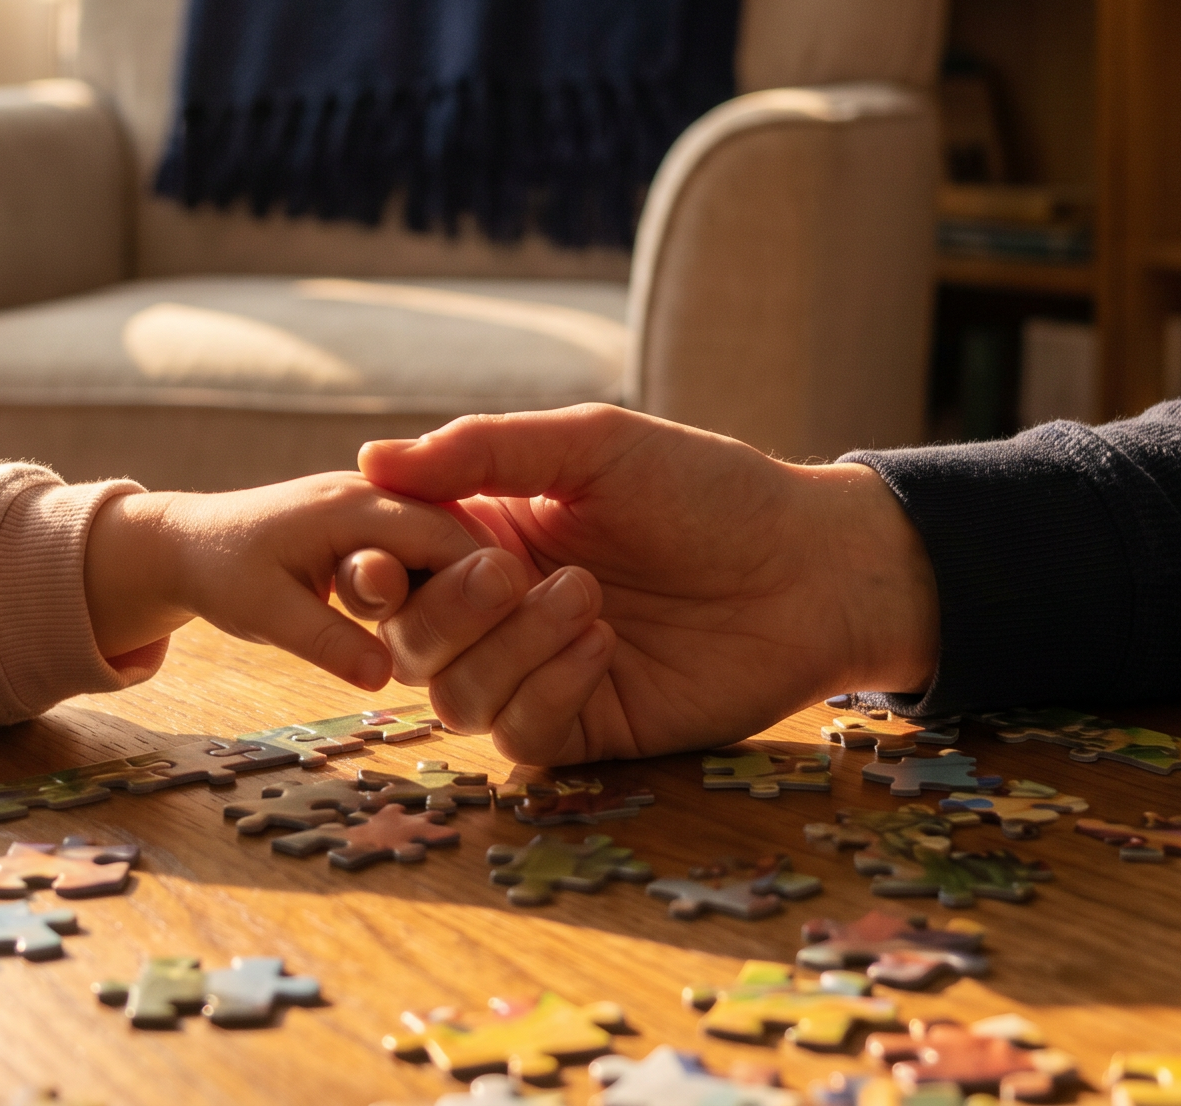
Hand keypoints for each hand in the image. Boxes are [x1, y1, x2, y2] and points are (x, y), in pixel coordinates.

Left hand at [84, 474, 479, 691]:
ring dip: (464, 582)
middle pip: (457, 534)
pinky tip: (455, 621)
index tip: (514, 632)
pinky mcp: (376, 521)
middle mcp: (375, 494)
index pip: (445, 537)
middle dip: (482, 584)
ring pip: (445, 539)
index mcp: (354, 506)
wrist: (188, 540)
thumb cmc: (222, 572)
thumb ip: (325, 642)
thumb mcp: (264, 614)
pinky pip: (424, 544)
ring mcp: (378, 504)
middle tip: (514, 642)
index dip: (483, 583)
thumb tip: (383, 677)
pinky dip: (441, 578)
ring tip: (488, 637)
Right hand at [347, 405, 937, 763]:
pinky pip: (521, 735)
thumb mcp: (596, 445)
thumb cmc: (709, 490)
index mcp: (490, 533)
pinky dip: (547, 690)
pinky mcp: (588, 729)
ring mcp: (541, 674)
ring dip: (509, 649)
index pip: (391, 565)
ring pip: (454, 699)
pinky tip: (604, 648)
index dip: (374, 568)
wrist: (810, 565)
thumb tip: (370, 457)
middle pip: (409, 641)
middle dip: (448, 610)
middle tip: (517, 570)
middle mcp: (502, 611)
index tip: (384, 557)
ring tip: (590, 600)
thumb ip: (486, 450)